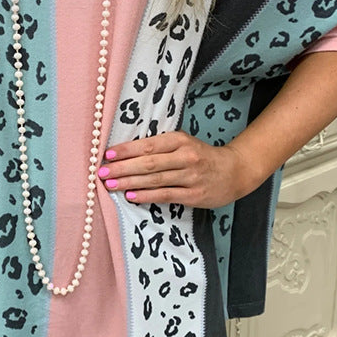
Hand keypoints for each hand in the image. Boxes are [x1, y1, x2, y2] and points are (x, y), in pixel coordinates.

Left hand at [99, 132, 258, 208]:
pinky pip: (165, 195)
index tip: (107, 154)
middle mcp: (185, 157)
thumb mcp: (183, 143)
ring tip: (111, 184)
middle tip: (101, 172)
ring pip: (155, 180)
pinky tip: (131, 196)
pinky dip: (146, 196)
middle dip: (122, 168)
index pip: (148, 145)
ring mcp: (190, 177)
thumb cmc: (202, 156)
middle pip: (148, 163)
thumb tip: (127, 153)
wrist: (234, 171)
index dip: (126, 150)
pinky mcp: (193, 195)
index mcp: (180, 140)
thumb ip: (160, 146)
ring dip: (130, 182)